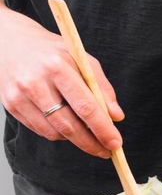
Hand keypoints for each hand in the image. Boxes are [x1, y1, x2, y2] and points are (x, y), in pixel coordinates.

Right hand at [0, 9, 122, 156]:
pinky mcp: (10, 105)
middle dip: (91, 143)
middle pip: (68, 125)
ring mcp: (19, 96)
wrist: (11, 43)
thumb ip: (101, 88)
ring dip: (75, 140)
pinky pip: (40, 130)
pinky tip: (66, 126)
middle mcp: (35, 82)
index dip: (103, 129)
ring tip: (88, 136)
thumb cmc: (53, 53)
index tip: (116, 143)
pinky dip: (58, 133)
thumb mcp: (82, 60)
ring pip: (54, 132)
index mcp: (57, 67)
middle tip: (107, 151)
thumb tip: (116, 117)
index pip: (85, 107)